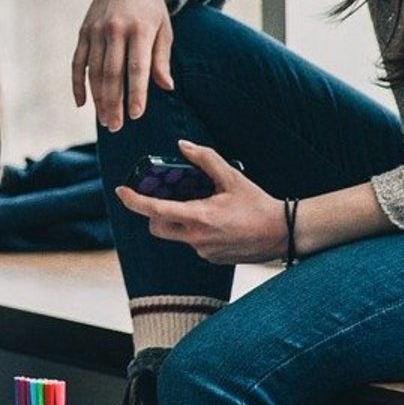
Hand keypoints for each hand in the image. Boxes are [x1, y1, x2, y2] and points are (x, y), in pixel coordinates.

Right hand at [74, 0, 173, 129]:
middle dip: (114, 103)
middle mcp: (115, 30)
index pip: (137, 67)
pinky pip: (78, 63)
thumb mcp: (163, 28)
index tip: (136, 115)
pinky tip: (82, 104)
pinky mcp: (83, 33)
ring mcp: (96, 31)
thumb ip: (161, 58)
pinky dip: (78, 85)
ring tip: (104, 120)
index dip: (136, 93)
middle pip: (113, 74)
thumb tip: (166, 87)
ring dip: (98, 99)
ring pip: (95, 72)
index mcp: (140, 29)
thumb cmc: (150, 8)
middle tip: (116, 126)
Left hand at [114, 141, 283, 263]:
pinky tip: (217, 221)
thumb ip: (206, 160)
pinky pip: (192, 242)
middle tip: (165, 198)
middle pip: (157, 227)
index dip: (134, 201)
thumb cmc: (258, 205)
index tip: (121, 191)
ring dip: (178, 220)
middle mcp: (195, 238)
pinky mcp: (210, 258)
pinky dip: (195, 230)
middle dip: (154, 213)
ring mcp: (202, 251)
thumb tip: (183, 146)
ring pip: (176, 235)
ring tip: (202, 205)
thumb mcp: (233, 177)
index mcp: (199, 217)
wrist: (283, 234)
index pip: (155, 211)